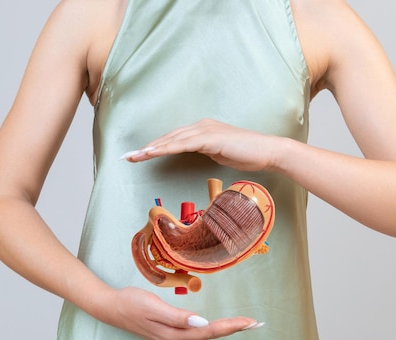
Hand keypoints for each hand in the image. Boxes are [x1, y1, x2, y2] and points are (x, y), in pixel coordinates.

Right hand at [102, 286, 261, 339]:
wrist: (110, 308)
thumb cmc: (131, 302)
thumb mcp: (152, 306)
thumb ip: (177, 316)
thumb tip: (201, 323)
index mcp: (174, 333)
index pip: (208, 331)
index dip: (230, 326)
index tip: (249, 322)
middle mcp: (175, 339)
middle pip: (210, 335)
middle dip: (234, 329)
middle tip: (255, 324)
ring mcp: (172, 337)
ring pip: (204, 335)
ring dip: (225, 329)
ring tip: (244, 324)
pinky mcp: (169, 332)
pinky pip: (196, 332)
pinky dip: (212, 328)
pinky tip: (219, 325)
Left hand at [123, 119, 285, 171]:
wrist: (268, 151)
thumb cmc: (248, 155)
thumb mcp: (221, 154)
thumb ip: (207, 152)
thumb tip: (196, 154)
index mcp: (203, 130)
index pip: (174, 139)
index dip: (155, 147)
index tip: (138, 156)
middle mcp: (201, 126)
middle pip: (168, 137)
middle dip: (146, 148)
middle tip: (127, 157)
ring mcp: (205, 130)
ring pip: (172, 140)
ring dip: (151, 148)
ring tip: (134, 157)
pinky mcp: (210, 138)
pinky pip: (182, 144)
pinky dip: (165, 148)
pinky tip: (152, 153)